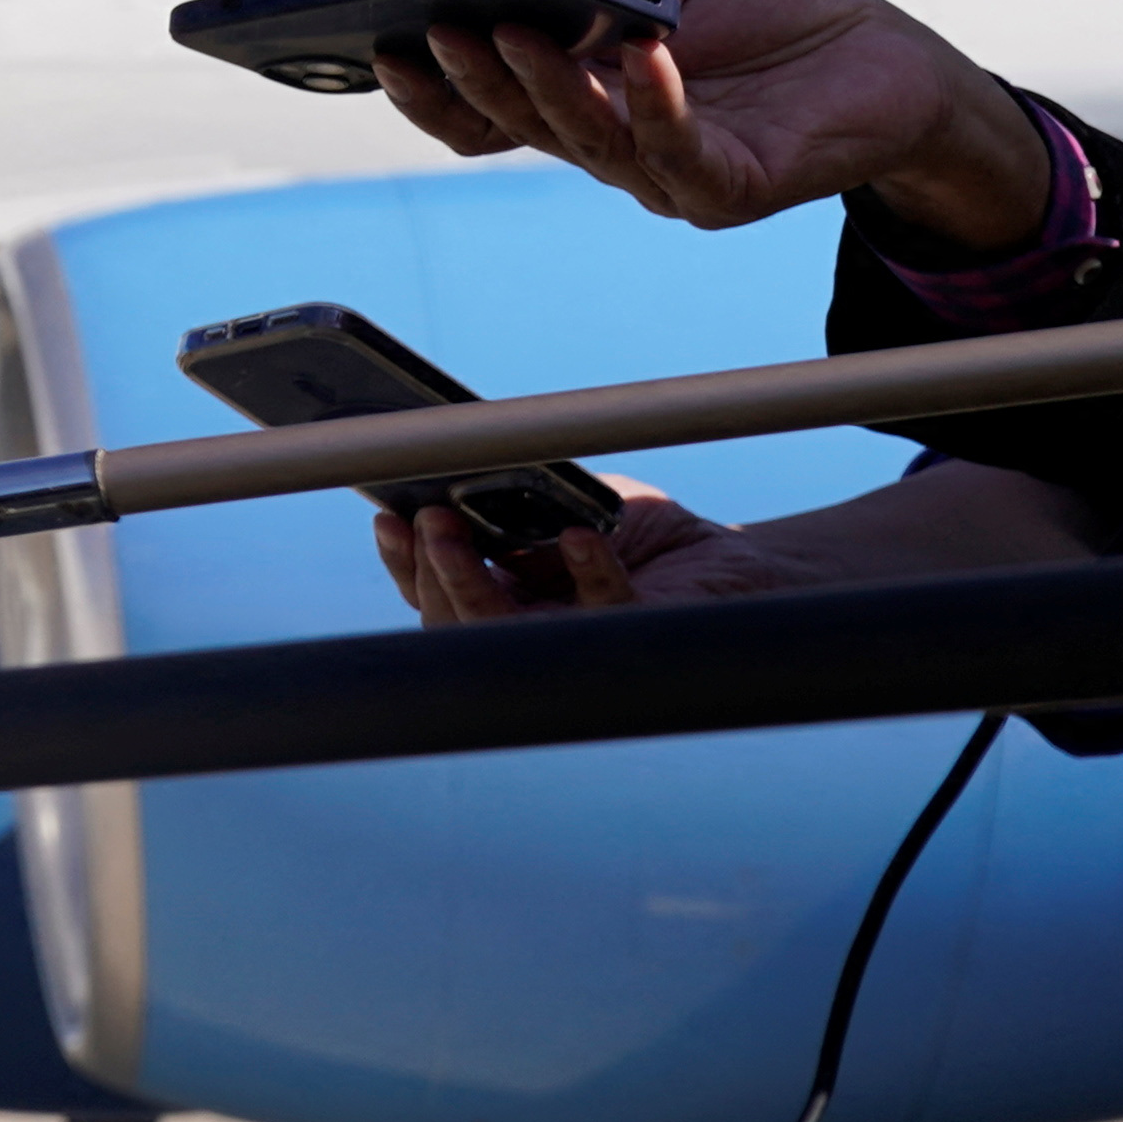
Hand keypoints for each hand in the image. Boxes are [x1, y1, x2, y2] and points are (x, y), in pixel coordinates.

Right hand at [373, 0, 1045, 244]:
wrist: (888, 57)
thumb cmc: (775, 21)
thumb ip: (599, 4)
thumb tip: (529, 0)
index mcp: (585, 105)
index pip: (484, 117)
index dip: (431, 93)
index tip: (382, 46)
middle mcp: (613, 152)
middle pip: (517, 128)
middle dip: (469, 80)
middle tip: (434, 30)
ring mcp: (667, 178)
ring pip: (582, 142)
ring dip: (542, 86)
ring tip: (516, 29)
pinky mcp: (731, 190)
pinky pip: (678, 153)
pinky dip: (653, 101)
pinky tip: (642, 50)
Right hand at [375, 485, 716, 621]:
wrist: (735, 563)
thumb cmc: (647, 535)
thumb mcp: (565, 502)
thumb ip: (514, 501)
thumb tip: (456, 477)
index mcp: (510, 602)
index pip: (435, 593)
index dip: (403, 562)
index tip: (387, 516)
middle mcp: (536, 634)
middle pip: (451, 622)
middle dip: (424, 571)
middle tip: (422, 518)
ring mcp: (582, 644)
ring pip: (504, 634)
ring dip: (468, 582)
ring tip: (454, 526)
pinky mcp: (637, 638)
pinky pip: (601, 614)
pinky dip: (586, 572)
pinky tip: (578, 535)